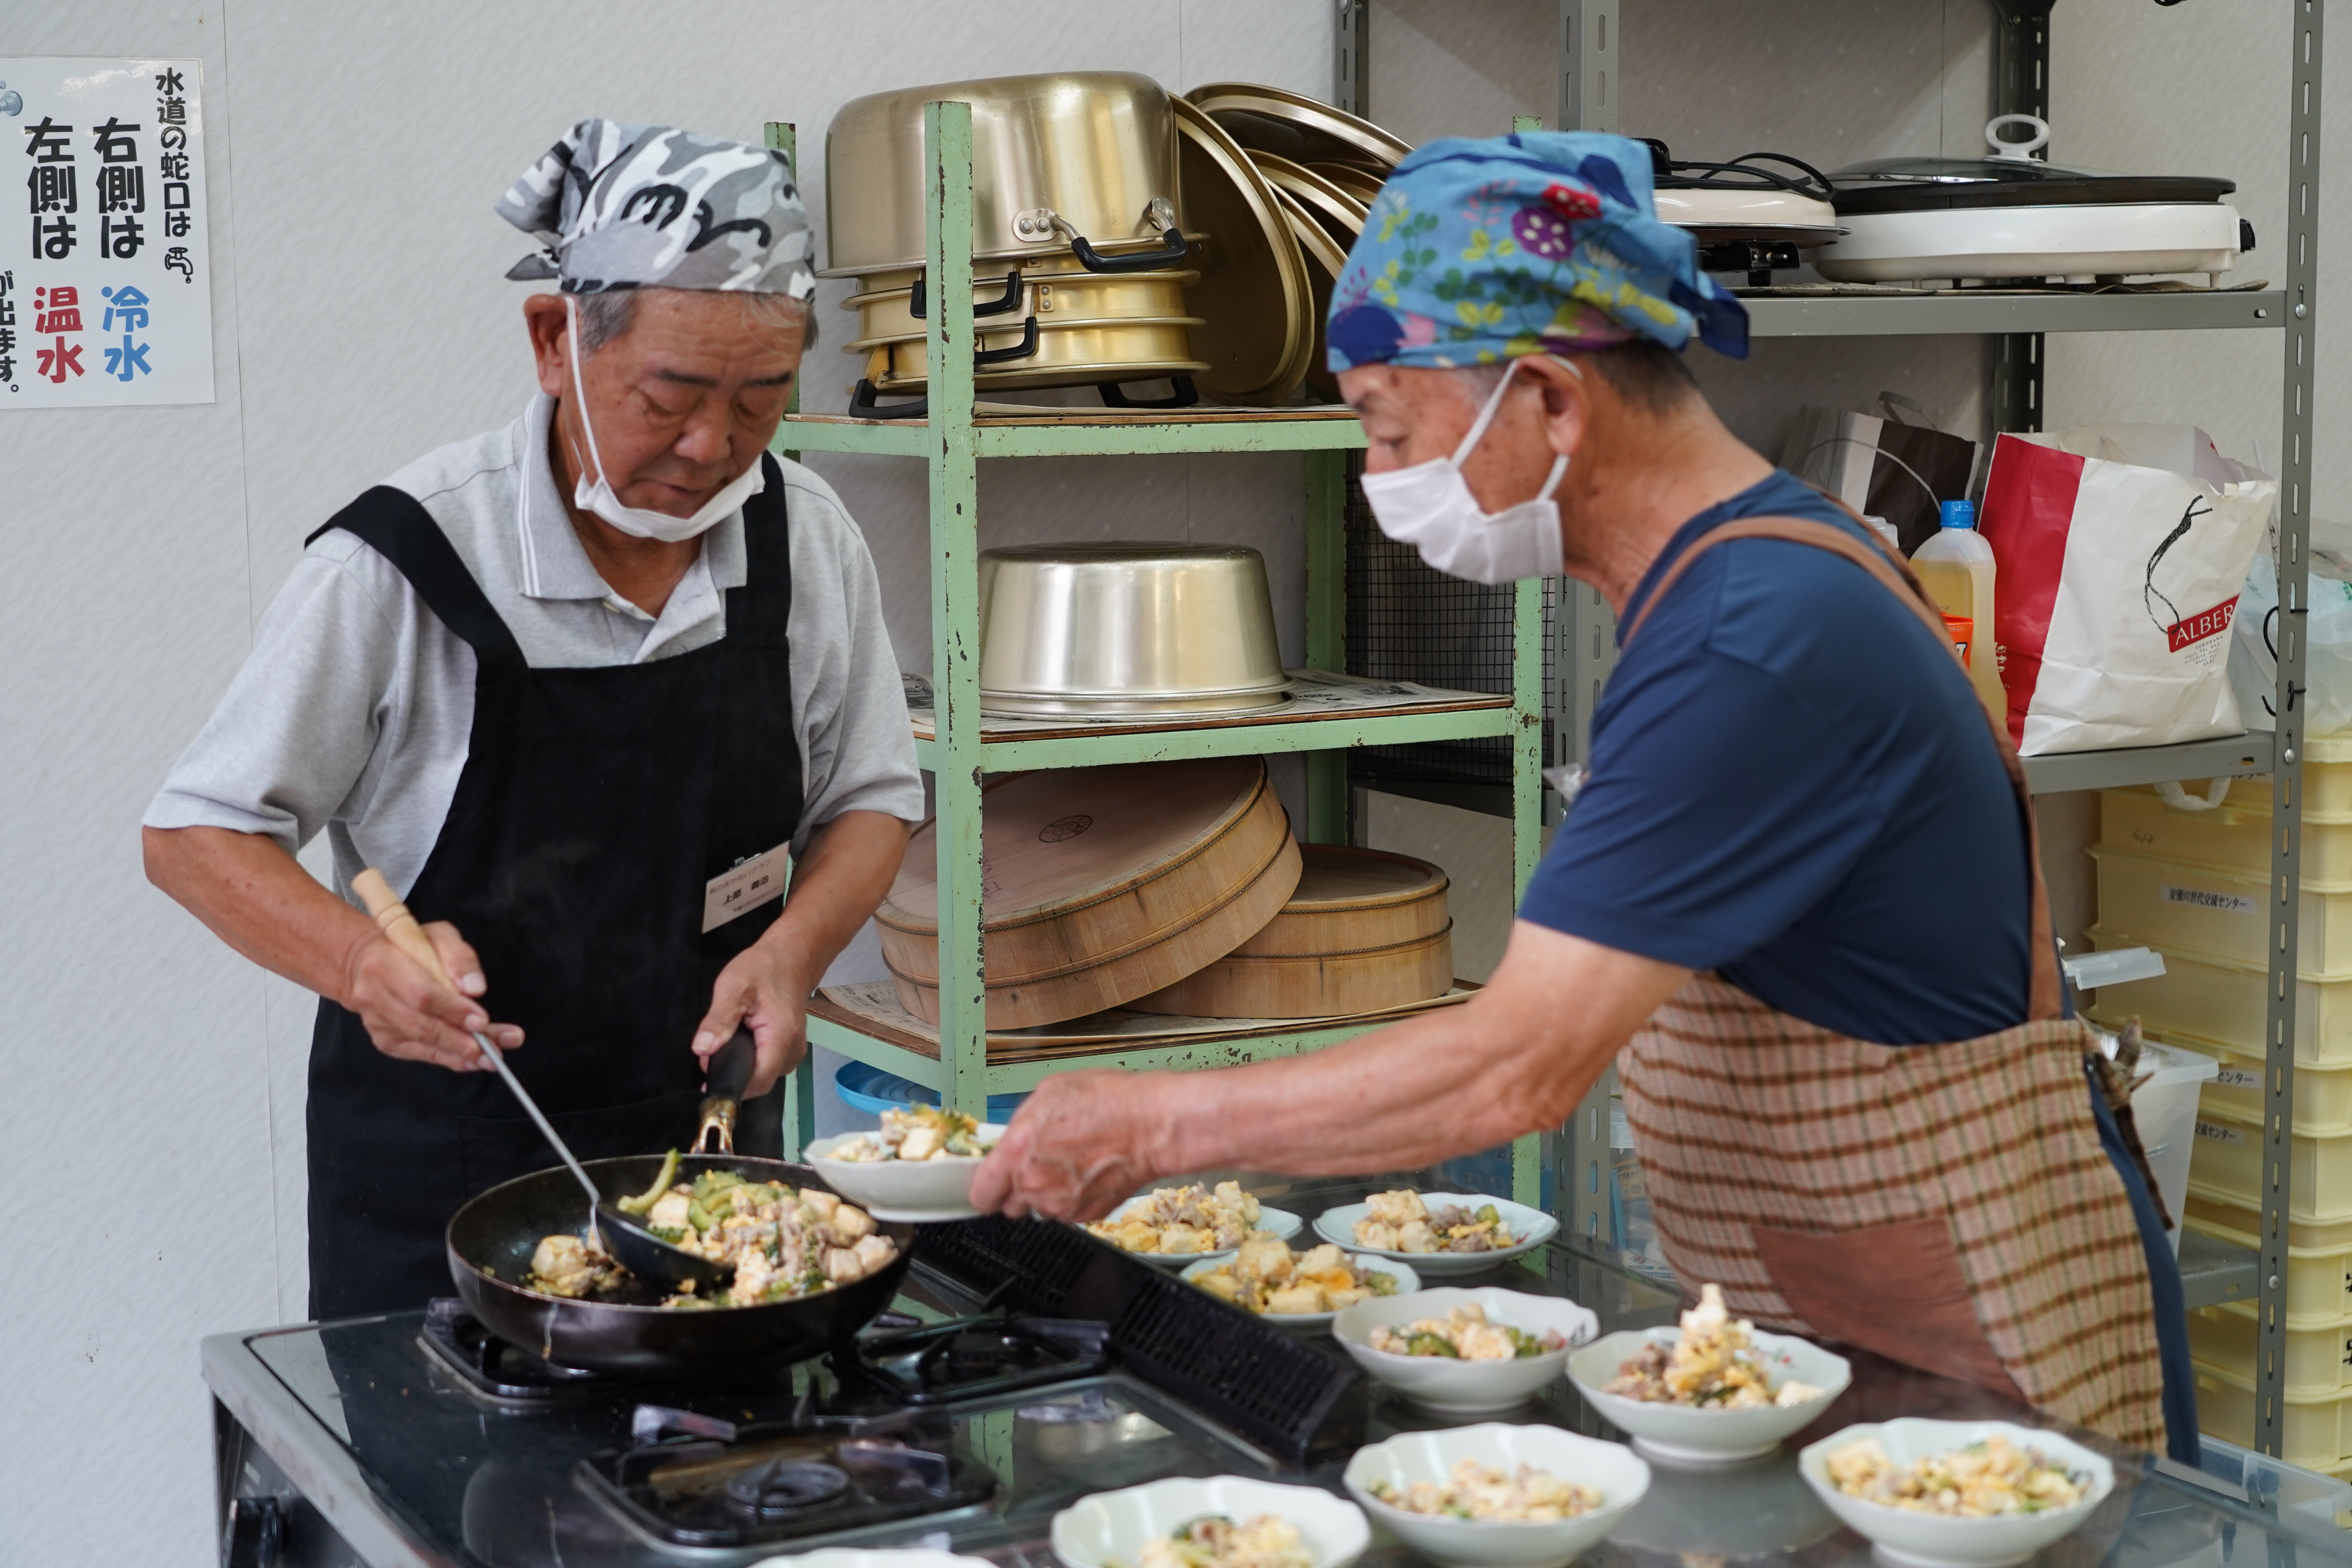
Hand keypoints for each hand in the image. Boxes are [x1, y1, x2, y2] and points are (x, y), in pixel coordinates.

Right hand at [340, 923, 523, 1072]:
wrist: (367, 963)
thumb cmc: (410, 947)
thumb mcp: (439, 935)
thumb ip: (459, 956)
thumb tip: (475, 988)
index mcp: (384, 963)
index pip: (421, 993)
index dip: (453, 1010)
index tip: (482, 1020)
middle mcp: (374, 996)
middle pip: (422, 1025)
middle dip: (462, 1039)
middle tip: (496, 1047)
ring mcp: (377, 1022)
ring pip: (423, 1042)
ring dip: (460, 1053)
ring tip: (492, 1058)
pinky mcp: (384, 1039)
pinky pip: (420, 1054)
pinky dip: (449, 1059)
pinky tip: (472, 1062)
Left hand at [692, 937, 813, 1096]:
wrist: (791, 956)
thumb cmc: (766, 968)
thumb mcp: (733, 987)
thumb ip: (718, 1020)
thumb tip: (703, 1048)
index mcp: (781, 1037)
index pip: (758, 1082)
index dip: (732, 1085)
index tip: (710, 1080)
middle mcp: (793, 1048)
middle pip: (760, 1081)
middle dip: (732, 1072)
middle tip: (712, 1050)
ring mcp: (794, 1048)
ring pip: (764, 1073)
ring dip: (742, 1064)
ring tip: (728, 1039)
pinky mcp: (790, 1046)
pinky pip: (768, 1063)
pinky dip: (752, 1056)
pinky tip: (743, 1039)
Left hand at [970, 1070, 1172, 1220]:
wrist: (1152, 1126)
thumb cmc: (1109, 1102)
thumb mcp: (1051, 1092)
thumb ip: (1022, 1122)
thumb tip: (1013, 1137)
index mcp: (1018, 1151)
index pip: (981, 1191)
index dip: (984, 1188)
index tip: (989, 1183)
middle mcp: (1034, 1183)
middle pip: (1009, 1205)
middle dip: (1019, 1188)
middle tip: (1039, 1164)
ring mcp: (1060, 1204)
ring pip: (1040, 1208)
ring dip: (1048, 1192)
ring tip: (1072, 1163)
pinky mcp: (1085, 1215)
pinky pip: (1067, 1212)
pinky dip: (1073, 1197)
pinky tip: (1088, 1172)